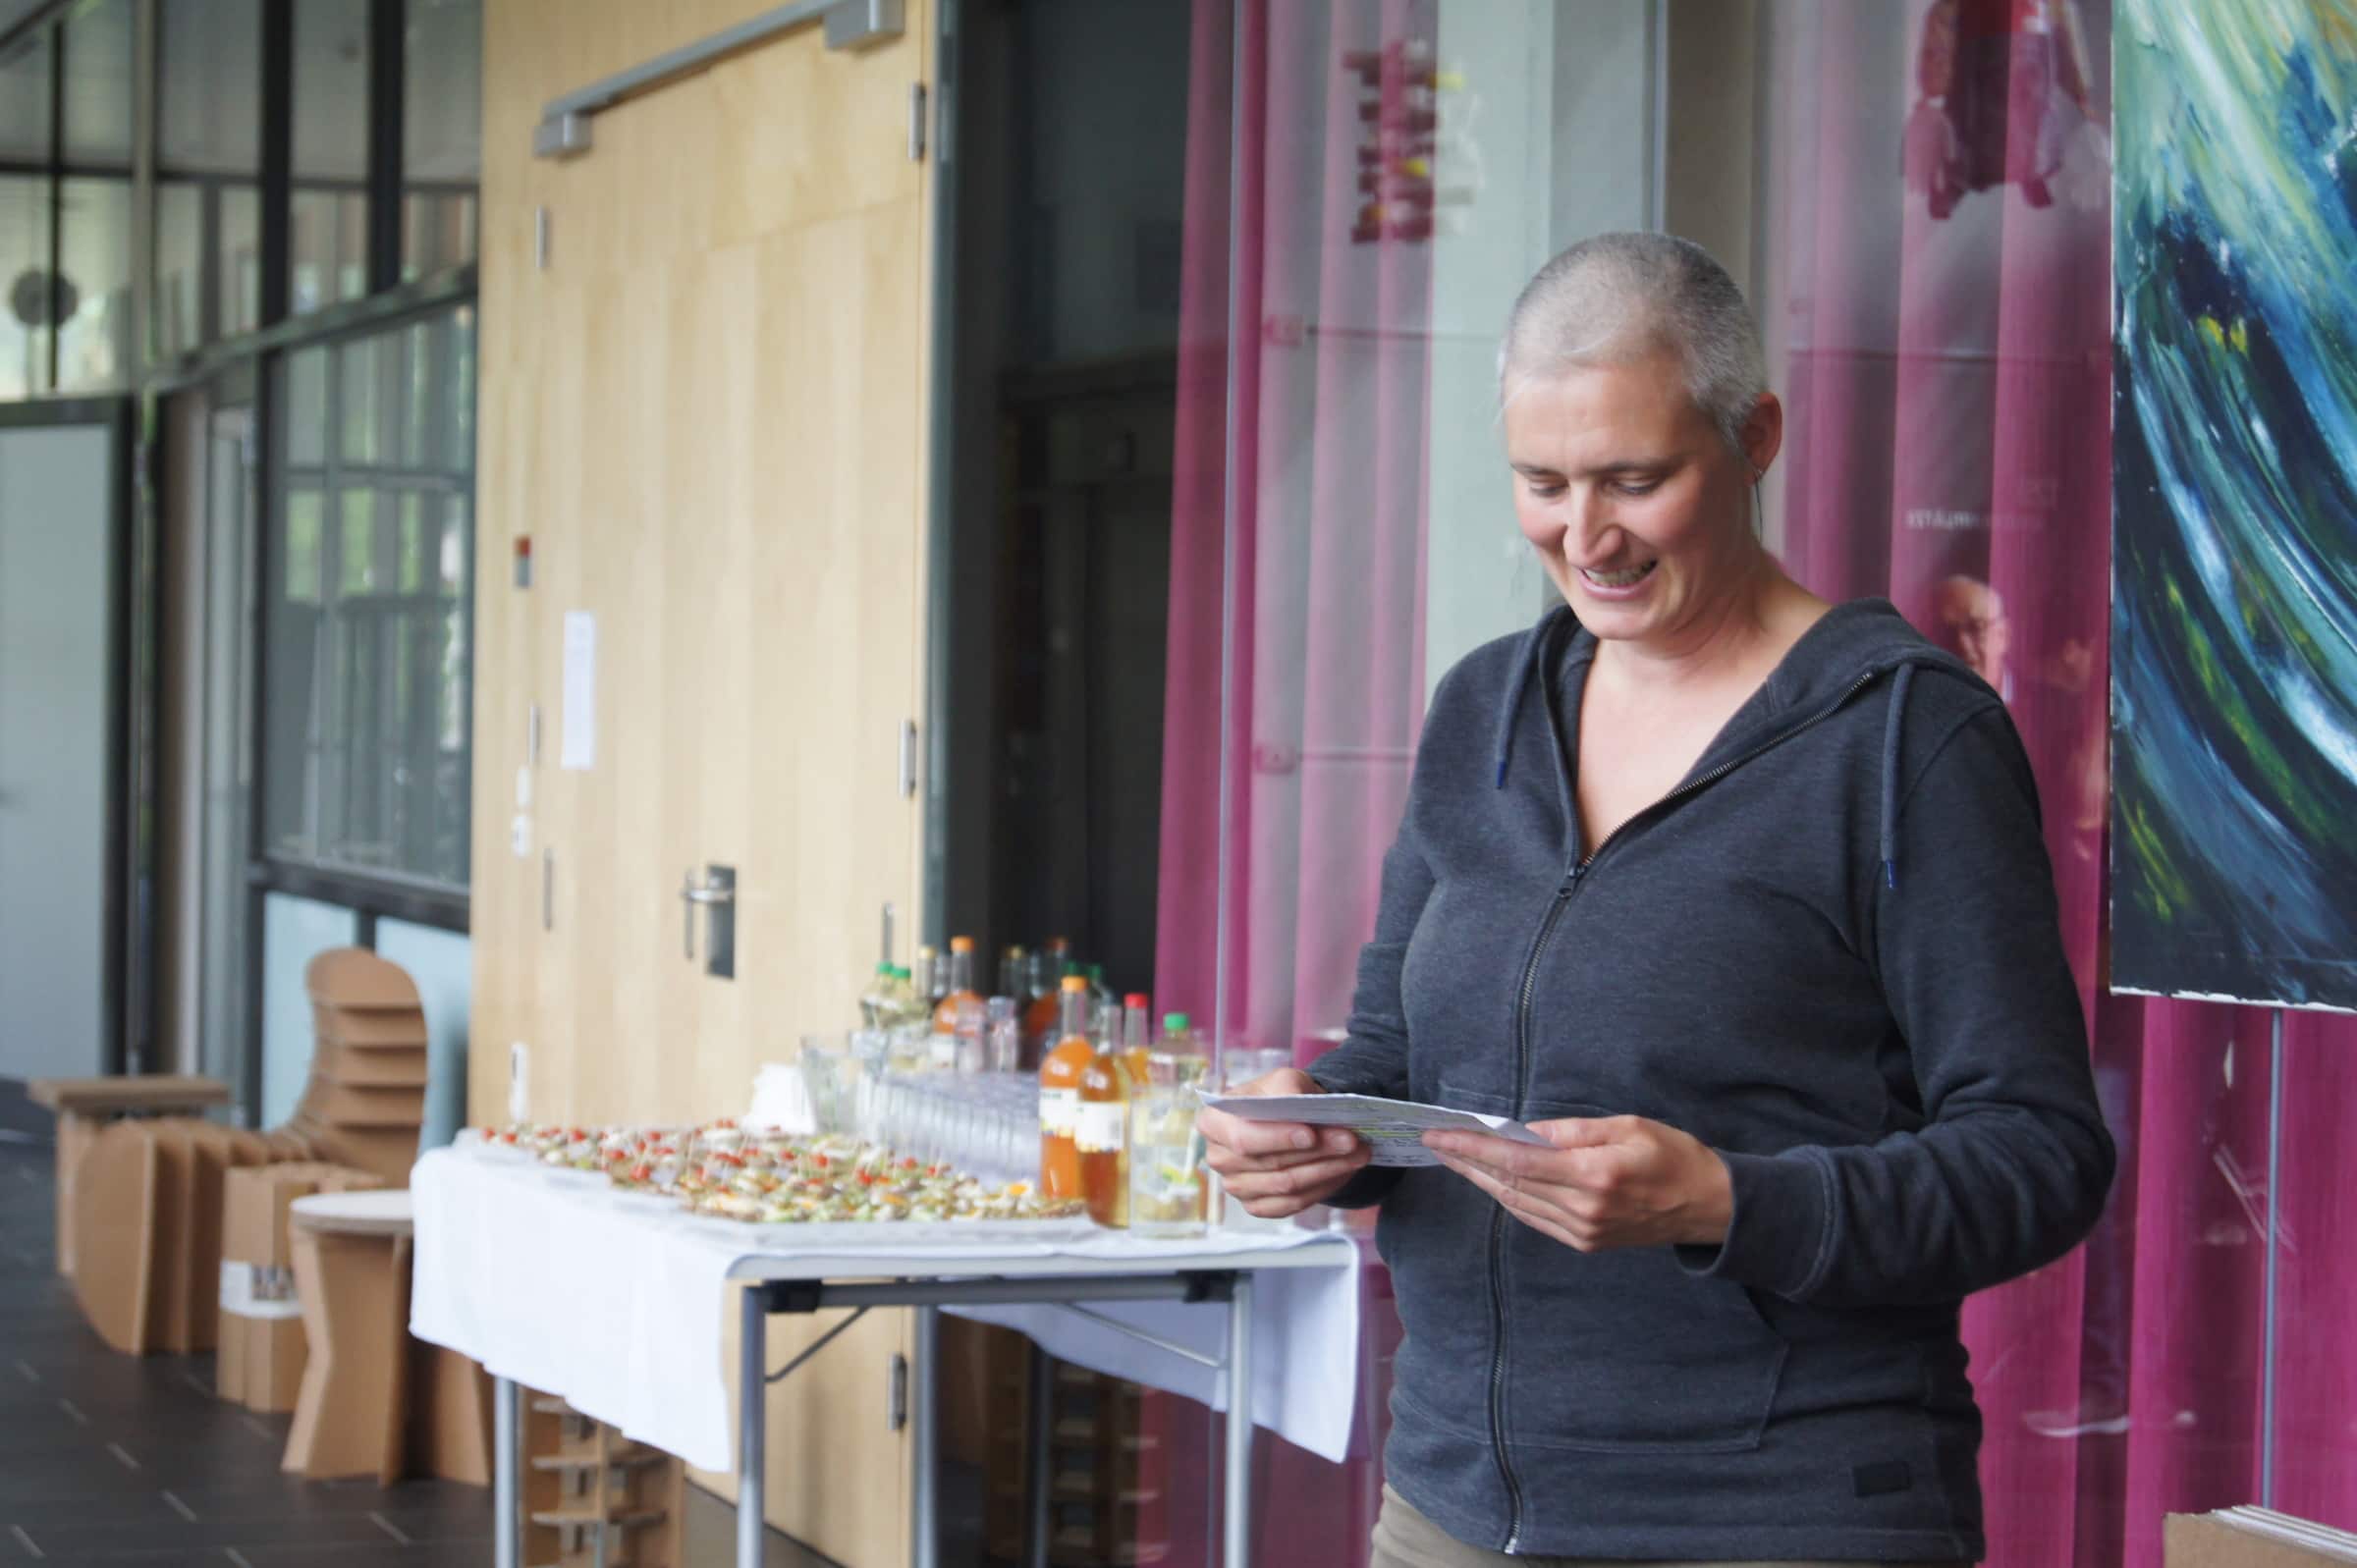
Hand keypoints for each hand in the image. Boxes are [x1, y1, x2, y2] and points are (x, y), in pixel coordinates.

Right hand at [1196, 1068, 1373, 1218]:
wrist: (1289, 1120)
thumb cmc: (1281, 1097)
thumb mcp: (1284, 1079)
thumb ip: (1286, 1087)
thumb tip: (1296, 1103)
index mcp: (1213, 1122)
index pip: (1243, 1137)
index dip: (1278, 1138)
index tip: (1312, 1134)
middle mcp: (1219, 1158)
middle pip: (1271, 1163)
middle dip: (1317, 1152)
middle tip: (1352, 1141)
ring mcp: (1236, 1187)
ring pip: (1286, 1186)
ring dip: (1328, 1170)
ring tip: (1358, 1153)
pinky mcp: (1257, 1206)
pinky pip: (1292, 1204)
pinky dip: (1322, 1188)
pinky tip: (1343, 1171)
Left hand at [1423, 1114, 1732, 1252]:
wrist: (1710, 1207)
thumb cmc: (1674, 1156)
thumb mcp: (1629, 1126)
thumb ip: (1573, 1130)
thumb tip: (1525, 1131)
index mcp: (1595, 1175)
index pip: (1517, 1162)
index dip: (1473, 1148)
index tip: (1442, 1134)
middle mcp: (1584, 1209)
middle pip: (1508, 1185)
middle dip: (1467, 1162)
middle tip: (1435, 1143)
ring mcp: (1583, 1231)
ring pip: (1517, 1204)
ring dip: (1481, 1181)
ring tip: (1455, 1158)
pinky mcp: (1586, 1243)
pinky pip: (1534, 1219)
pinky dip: (1508, 1199)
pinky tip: (1491, 1182)